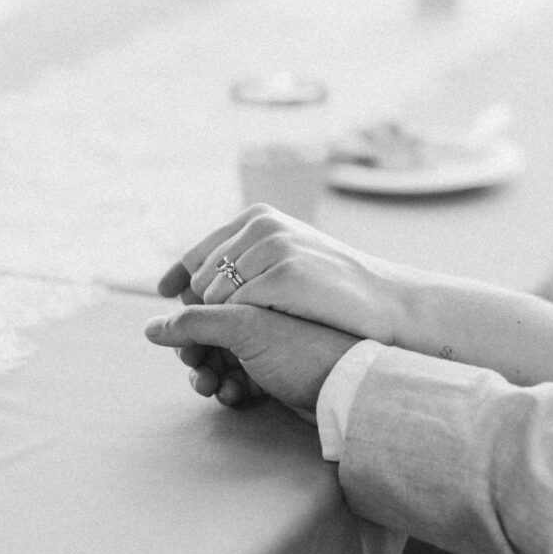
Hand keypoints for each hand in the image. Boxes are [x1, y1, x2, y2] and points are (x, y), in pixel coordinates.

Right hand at [144, 303, 358, 414]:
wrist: (350, 387)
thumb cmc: (302, 349)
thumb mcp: (243, 328)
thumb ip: (194, 323)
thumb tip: (150, 328)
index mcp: (254, 284)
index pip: (202, 292)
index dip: (183, 316)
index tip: (177, 340)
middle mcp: (260, 307)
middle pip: (207, 326)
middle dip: (193, 349)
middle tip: (194, 366)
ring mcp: (268, 339)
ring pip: (218, 354)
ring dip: (207, 371)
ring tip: (209, 386)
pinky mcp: (275, 368)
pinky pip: (237, 376)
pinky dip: (229, 385)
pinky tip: (233, 395)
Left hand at [157, 203, 400, 345]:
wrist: (388, 302)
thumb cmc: (339, 288)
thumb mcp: (292, 256)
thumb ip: (250, 257)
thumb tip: (196, 276)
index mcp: (260, 217)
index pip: (199, 251)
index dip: (178, 275)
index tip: (164, 293)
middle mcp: (263, 226)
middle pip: (201, 276)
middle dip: (200, 306)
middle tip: (214, 329)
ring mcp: (274, 249)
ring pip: (214, 294)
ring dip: (219, 319)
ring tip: (241, 336)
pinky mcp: (284, 275)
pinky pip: (236, 307)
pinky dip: (241, 323)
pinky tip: (261, 332)